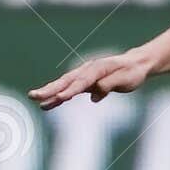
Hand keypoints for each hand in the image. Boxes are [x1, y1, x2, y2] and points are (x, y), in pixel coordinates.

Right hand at [28, 50, 151, 110]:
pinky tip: (49, 105)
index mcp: (97, 69)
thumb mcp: (125, 80)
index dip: (71, 90)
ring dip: (50, 93)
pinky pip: (69, 90)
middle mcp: (87, 70)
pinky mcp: (85, 83)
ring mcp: (84, 76)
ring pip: (64, 85)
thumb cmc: (131, 73)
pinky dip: (59, 97)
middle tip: (34, 95)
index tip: (60, 98)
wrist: (135, 64)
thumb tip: (95, 95)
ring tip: (35, 99)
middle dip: (50, 89)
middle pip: (66, 81)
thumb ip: (109, 85)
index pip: (82, 82)